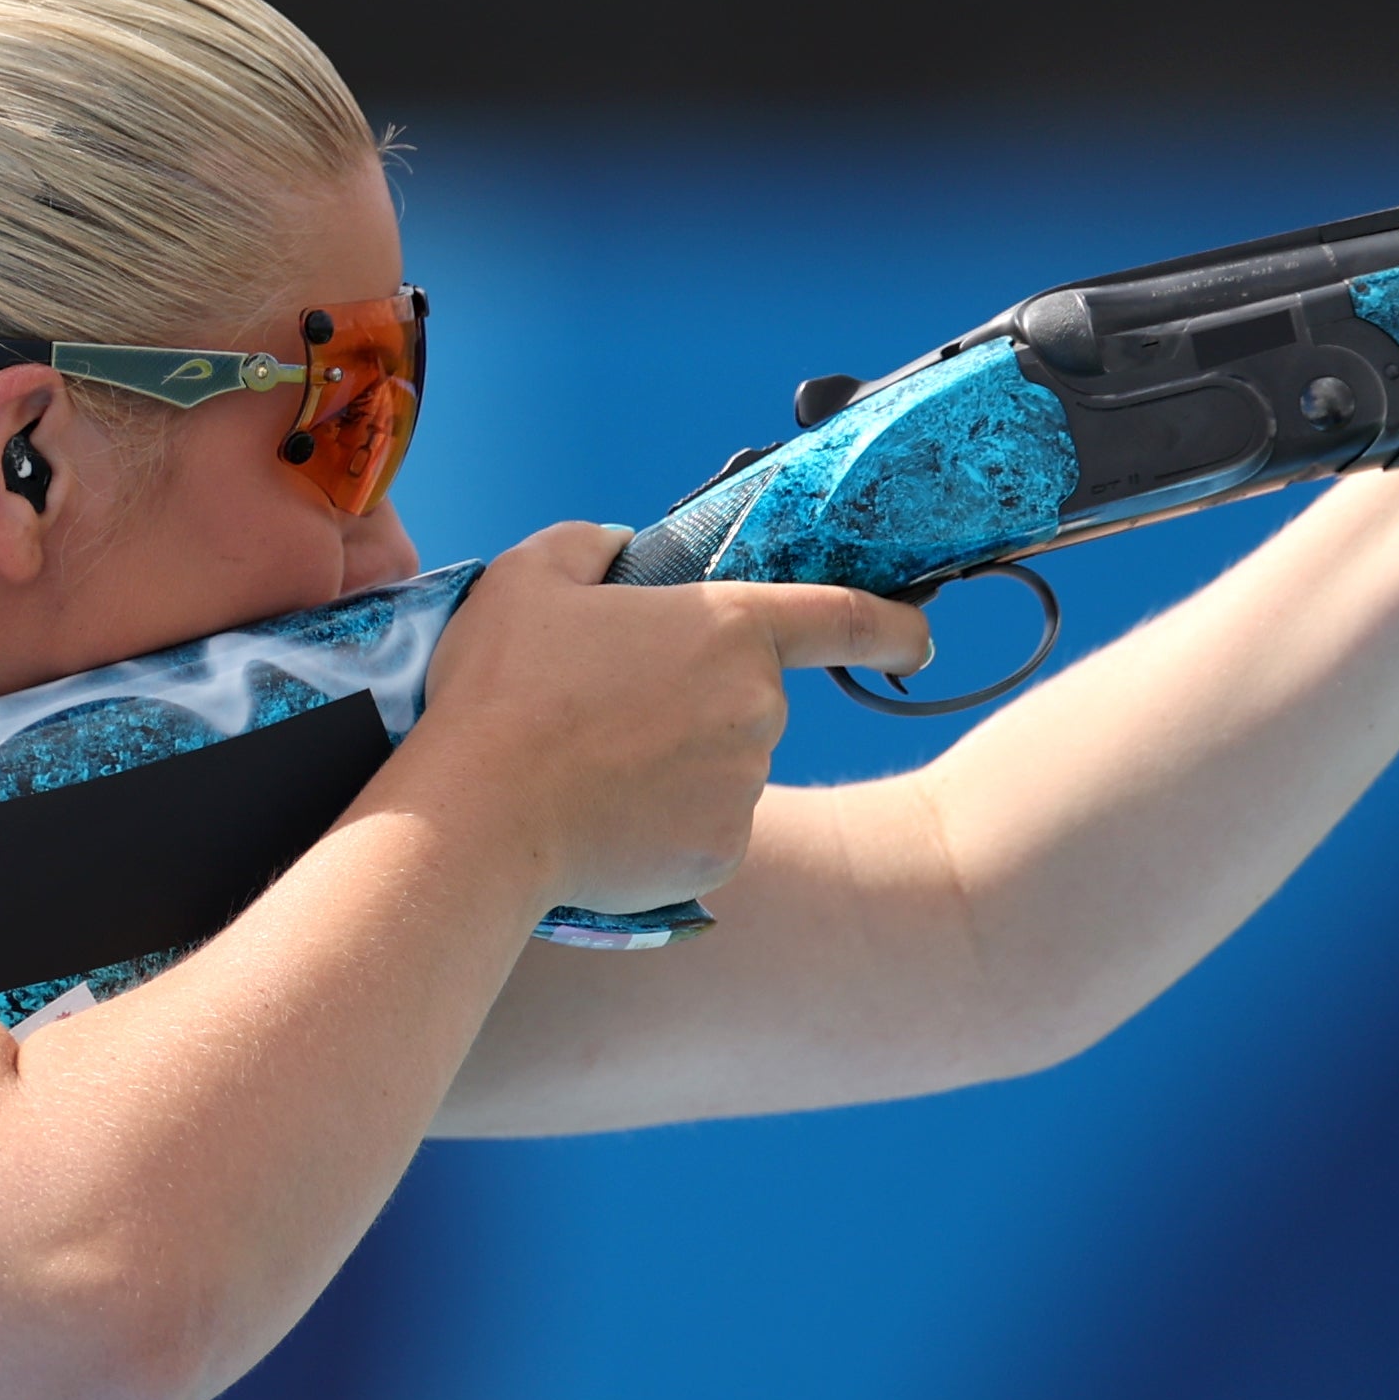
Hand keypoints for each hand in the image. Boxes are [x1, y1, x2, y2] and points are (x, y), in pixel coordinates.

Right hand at [398, 522, 935, 916]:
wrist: (481, 816)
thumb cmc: (505, 690)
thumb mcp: (529, 578)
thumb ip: (586, 545)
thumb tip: (618, 549)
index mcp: (729, 629)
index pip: (843, 618)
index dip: (892, 625)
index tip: (917, 637)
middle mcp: (759, 709)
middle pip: (751, 698)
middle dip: (697, 699)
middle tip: (610, 708)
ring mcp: (747, 787)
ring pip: (727, 766)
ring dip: (678, 762)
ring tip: (592, 764)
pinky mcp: (724, 853)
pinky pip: (706, 827)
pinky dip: (667, 821)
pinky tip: (606, 815)